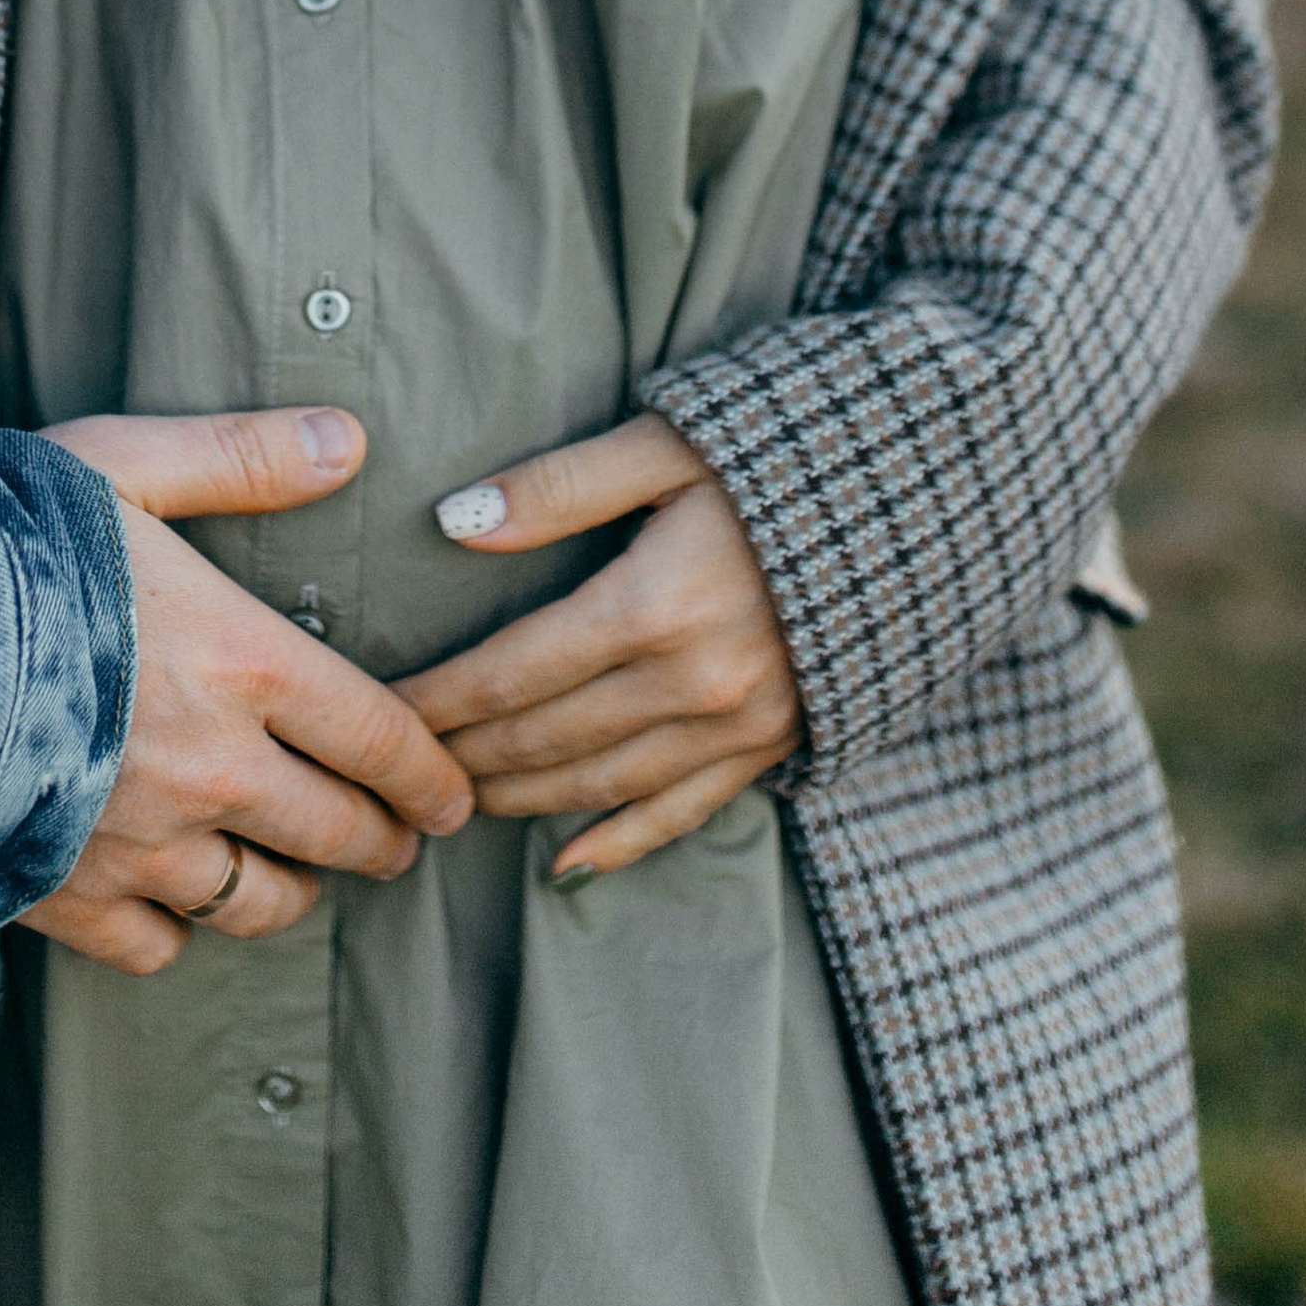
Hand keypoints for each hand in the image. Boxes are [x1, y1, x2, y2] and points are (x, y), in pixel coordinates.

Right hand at [24, 409, 474, 976]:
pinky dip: (176, 931)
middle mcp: (213, 769)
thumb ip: (242, 458)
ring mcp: (143, 845)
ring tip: (295, 875)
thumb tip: (348, 440)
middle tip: (395, 841)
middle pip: (339, 834)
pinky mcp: (72, 898)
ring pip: (260, 903)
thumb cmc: (0, 542)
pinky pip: (160, 946)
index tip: (456, 800)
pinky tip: (174, 902)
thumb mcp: (124, 464)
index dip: (432, 777)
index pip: (379, 738)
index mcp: (243, 664)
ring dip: (292, 892)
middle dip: (383, 841)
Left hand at [396, 413, 802, 886]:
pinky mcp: (775, 745)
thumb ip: (558, 487)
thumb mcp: (667, 443)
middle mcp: (690, 685)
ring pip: (598, 785)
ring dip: (519, 798)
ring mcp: (738, 726)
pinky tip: (566, 862)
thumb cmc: (782, 450)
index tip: (380, 708)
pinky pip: (681, 814)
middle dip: (461, 755)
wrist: (925, 495)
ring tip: (455, 802)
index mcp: (651, 608)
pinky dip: (618, 842)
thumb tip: (452, 523)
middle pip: (542, 739)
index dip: (437, 699)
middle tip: (395, 766)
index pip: (509, 673)